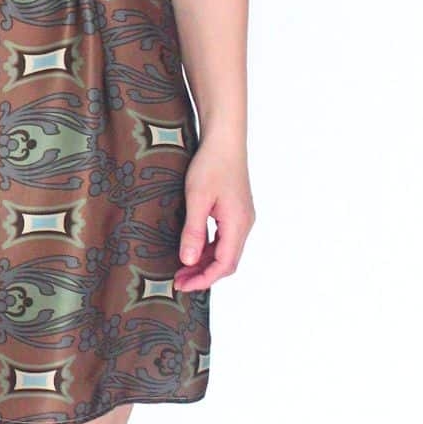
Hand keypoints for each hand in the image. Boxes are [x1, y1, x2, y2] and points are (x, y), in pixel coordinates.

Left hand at [172, 138, 255, 291]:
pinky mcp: (236, 210)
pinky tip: (192, 247)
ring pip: (225, 249)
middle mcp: (244, 224)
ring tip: (181, 267)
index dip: (204, 279)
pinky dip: (208, 247)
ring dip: (205, 261)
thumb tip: (188, 261)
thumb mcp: (197, 198)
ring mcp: (242, 217)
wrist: (224, 138)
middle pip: (227, 261)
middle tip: (178, 280)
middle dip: (203, 274)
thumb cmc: (211, 164)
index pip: (224, 264)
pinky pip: (224, 237)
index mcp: (238, 224)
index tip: (183, 285)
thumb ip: (193, 231)